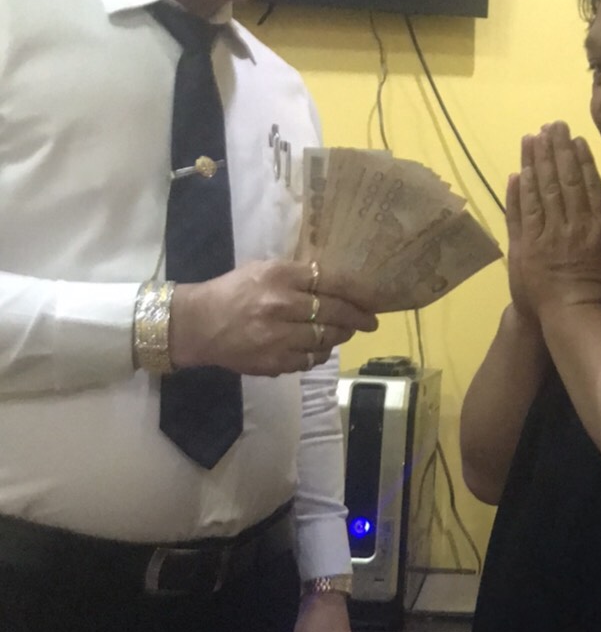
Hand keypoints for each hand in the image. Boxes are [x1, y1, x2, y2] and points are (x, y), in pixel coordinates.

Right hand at [169, 259, 377, 375]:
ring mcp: (278, 337)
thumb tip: (337, 284)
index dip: (358, 291)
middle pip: (335, 312)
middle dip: (359, 317)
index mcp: (279, 276)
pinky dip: (320, 354)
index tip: (373, 298)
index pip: (332, 281)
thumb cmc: (232, 291)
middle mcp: (281, 305)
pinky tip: (319, 347)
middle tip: (371, 321)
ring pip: (326, 338)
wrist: (197, 325)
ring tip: (345, 331)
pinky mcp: (274, 362)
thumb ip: (298, 275)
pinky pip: (310, 360)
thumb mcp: (263, 269)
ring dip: (340, 335)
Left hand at [511, 122, 600, 316]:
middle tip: (551, 125)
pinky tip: (518, 171)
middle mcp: (572, 223)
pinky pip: (522, 211)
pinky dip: (519, 190)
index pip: (588, 184)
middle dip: (557, 149)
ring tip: (532, 137)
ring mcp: (546, 233)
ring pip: (541, 189)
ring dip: (536, 160)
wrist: (573, 319)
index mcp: (598, 226)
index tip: (575, 139)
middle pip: (563, 178)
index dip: (581, 159)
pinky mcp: (525, 244)